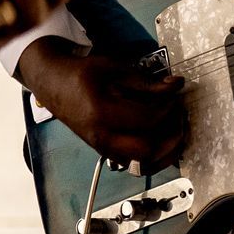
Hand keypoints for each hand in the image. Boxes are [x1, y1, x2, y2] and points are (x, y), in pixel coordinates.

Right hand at [18, 36, 187, 170]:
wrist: (55, 84)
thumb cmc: (83, 74)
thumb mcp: (114, 68)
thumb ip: (146, 81)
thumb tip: (176, 85)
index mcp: (101, 113)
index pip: (146, 120)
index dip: (167, 108)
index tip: (174, 96)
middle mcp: (102, 137)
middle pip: (147, 149)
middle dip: (170, 134)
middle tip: (178, 116)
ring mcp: (104, 148)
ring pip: (143, 163)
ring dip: (166, 150)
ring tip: (176, 130)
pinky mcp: (107, 153)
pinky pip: (137, 165)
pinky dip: (155, 157)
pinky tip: (164, 141)